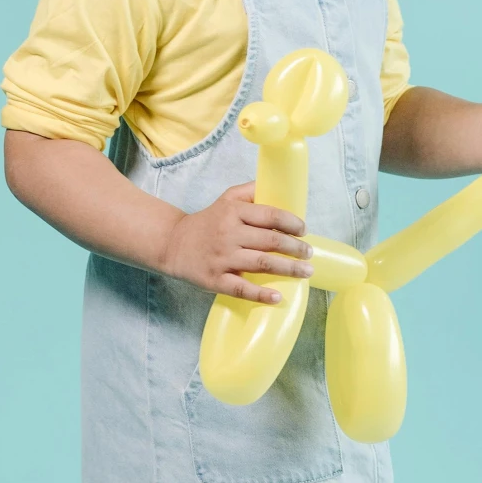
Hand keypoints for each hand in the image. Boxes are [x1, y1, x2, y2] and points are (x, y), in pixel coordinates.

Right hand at [160, 183, 312, 303]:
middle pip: (271, 241)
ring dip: (288, 268)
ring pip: (262, 263)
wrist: (172, 243)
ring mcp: (222, 258)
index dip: (292, 223)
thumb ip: (250, 191)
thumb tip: (277, 185)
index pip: (270, 216)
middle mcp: (229, 234)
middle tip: (309, 254)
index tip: (304, 230)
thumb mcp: (226, 199)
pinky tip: (277, 297)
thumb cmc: (207, 221)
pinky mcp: (215, 279)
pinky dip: (260, 294)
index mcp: (233, 213)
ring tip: (306, 272)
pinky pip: (241, 288)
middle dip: (296, 248)